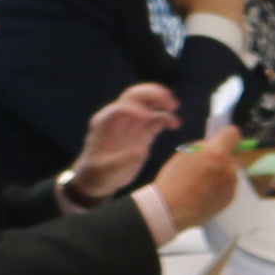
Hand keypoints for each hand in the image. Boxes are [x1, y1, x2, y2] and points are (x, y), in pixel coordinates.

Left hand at [63, 79, 182, 201]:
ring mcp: (132, 124)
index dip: (134, 108)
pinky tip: (175, 124)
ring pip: (147, 103)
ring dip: (160, 101)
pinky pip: (156, 119)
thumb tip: (143, 151)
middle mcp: (119, 119)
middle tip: (168, 100)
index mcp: (105, 123)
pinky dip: (166, 118)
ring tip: (174, 106)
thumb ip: (122, 161)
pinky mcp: (143, 132)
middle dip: (151, 94)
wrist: (100, 180)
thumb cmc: (98, 174)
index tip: (147, 117)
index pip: (120, 107)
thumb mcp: (106, 170)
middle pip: (135, 96)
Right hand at [147, 133, 248, 230]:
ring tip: (204, 182)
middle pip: (233, 155)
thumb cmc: (173, 180)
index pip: (233, 134)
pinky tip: (206, 192)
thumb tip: (212, 146)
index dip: (226, 135)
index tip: (220, 140)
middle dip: (222, 157)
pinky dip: (221, 186)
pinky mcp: (230, 199)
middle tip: (206, 165)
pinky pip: (229, 186)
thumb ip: (202, 147)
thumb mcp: (184, 154)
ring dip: (222, 172)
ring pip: (232, 171)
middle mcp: (229, 168)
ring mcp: (232, 185)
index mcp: (216, 154)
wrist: (170, 209)